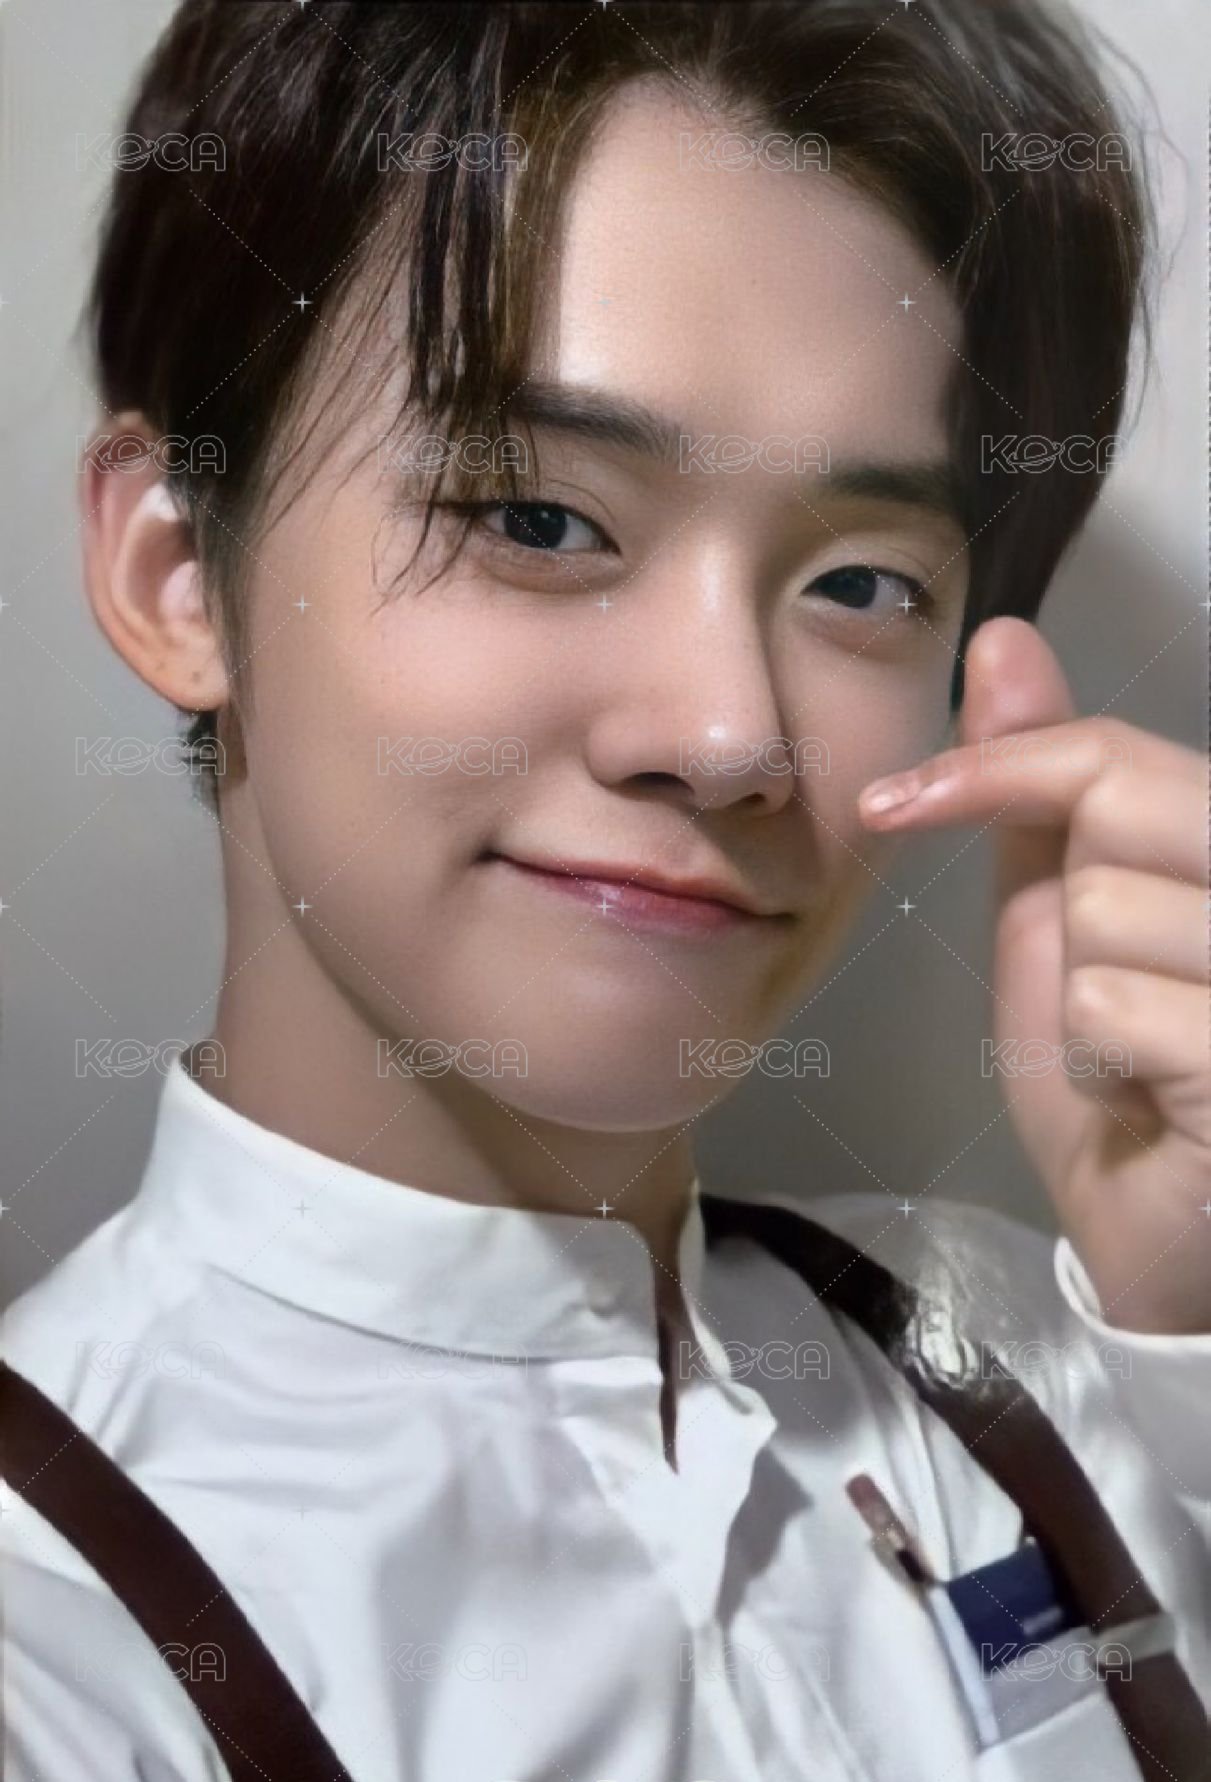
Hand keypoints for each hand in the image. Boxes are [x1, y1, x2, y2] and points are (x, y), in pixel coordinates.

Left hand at [857, 617, 1209, 1333]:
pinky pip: (1114, 1003)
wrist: (1156, 1237)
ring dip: (1082, 1000)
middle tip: (1098, 990)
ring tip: (1138, 1056)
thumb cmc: (1118, 1081)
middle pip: (1118, 805)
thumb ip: (1042, 797)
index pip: (1113, 753)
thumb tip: (1008, 640)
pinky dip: (1100, 1061)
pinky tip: (1151, 1101)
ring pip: (1102, 910)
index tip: (890, 803)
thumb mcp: (1060, 923)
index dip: (997, 765)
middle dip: (1068, 908)